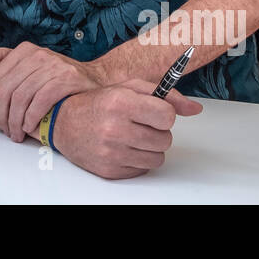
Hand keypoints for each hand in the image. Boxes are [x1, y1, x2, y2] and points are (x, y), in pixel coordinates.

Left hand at [0, 41, 101, 141]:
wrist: (96, 78)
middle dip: (1, 116)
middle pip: (5, 90)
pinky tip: (29, 127)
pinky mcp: (67, 78)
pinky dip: (31, 117)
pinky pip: (40, 100)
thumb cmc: (59, 76)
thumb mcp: (33, 63)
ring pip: (21, 97)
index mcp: (25, 50)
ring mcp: (53, 65)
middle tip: (4, 131)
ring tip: (17, 133)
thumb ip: (7, 60)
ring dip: (15, 121)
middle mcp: (38, 54)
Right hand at [50, 79, 201, 179]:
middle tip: (140, 125)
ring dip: (149, 148)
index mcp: (122, 102)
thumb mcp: (129, 87)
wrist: (64, 122)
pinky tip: (123, 148)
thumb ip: (165, 94)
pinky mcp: (110, 170)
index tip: (154, 113)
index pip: (167, 116)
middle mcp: (116, 128)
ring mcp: (112, 152)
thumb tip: (195, 108)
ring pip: (157, 158)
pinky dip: (137, 161)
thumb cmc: (99, 103)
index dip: (164, 115)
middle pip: (165, 140)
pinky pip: (143, 170)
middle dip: (158, 132)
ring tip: (132, 137)